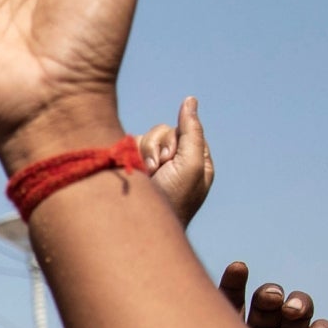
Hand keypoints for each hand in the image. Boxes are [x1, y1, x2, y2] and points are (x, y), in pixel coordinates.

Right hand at [137, 96, 212, 227]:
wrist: (141, 227)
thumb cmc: (173, 199)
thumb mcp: (191, 163)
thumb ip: (192, 130)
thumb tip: (190, 100)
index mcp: (196, 162)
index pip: (188, 131)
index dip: (178, 140)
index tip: (174, 158)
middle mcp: (175, 163)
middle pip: (166, 131)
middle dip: (160, 146)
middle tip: (160, 168)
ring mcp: (152, 167)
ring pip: (147, 138)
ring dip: (145, 152)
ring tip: (145, 174)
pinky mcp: (133, 169)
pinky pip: (131, 147)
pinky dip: (131, 156)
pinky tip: (133, 172)